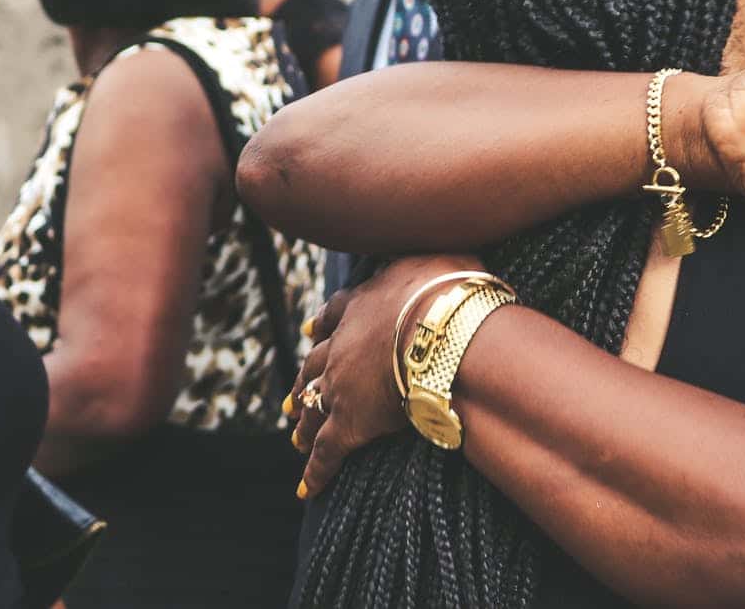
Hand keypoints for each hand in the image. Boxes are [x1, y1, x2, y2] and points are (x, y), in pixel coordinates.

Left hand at [288, 253, 482, 498]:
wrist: (440, 326)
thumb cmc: (450, 289)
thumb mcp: (441, 260)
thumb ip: (435, 263)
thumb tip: (448, 254)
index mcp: (365, 304)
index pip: (338, 314)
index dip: (325, 324)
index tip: (311, 330)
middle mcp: (344, 344)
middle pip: (316, 364)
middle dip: (306, 379)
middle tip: (294, 394)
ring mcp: (342, 384)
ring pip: (314, 405)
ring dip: (305, 421)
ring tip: (295, 435)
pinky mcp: (348, 423)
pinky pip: (327, 452)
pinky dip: (316, 472)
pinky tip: (308, 490)